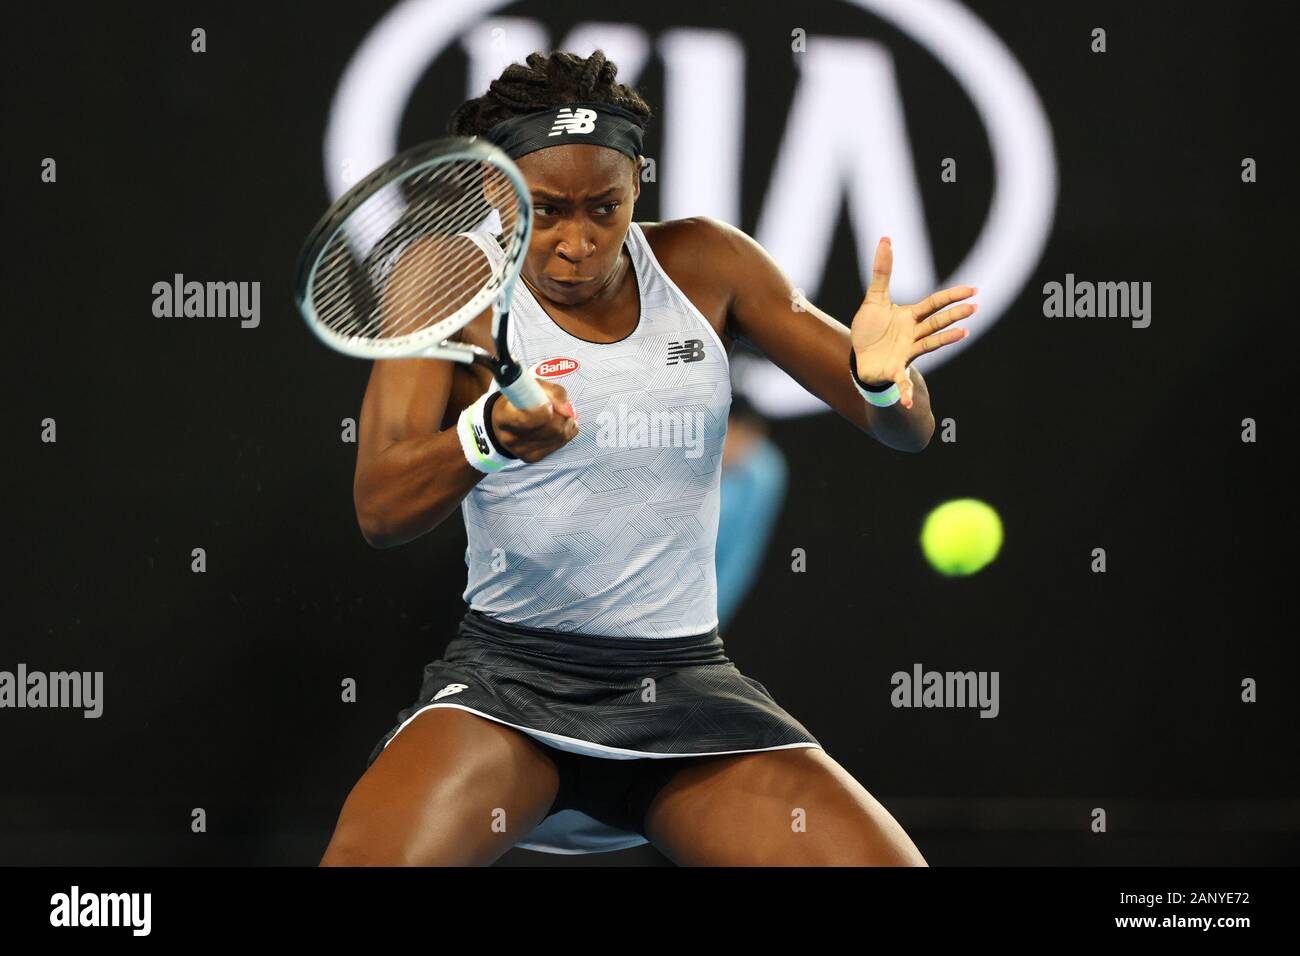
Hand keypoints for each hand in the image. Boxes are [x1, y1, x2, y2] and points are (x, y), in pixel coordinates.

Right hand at [490, 378, 578, 462]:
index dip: (547, 410)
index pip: (530, 418)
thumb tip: (567, 410)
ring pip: (559, 437)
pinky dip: (565, 433)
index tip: (550, 404)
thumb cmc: (518, 400)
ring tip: (560, 415)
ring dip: (566, 424)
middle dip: (563, 416)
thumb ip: (554, 392)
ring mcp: (520, 450)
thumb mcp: (533, 386)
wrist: (503, 421)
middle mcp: (509, 437)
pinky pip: (559, 445)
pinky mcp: (531, 457)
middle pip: (552, 428)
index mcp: (504, 416)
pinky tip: (559, 426)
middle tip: (561, 408)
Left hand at [850, 237, 976, 408]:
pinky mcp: (895, 369)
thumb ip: (882, 272)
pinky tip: (908, 404)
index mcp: (910, 316)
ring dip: (946, 339)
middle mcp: (913, 334)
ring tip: (964, 332)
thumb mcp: (874, 299)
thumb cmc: (871, 330)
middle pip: (937, 322)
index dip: (951, 296)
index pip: (934, 304)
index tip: (973, 290)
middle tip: (974, 307)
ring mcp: (907, 352)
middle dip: (954, 314)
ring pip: (930, 343)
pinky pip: (902, 382)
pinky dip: (906, 393)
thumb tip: (885, 239)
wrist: (861, 358)